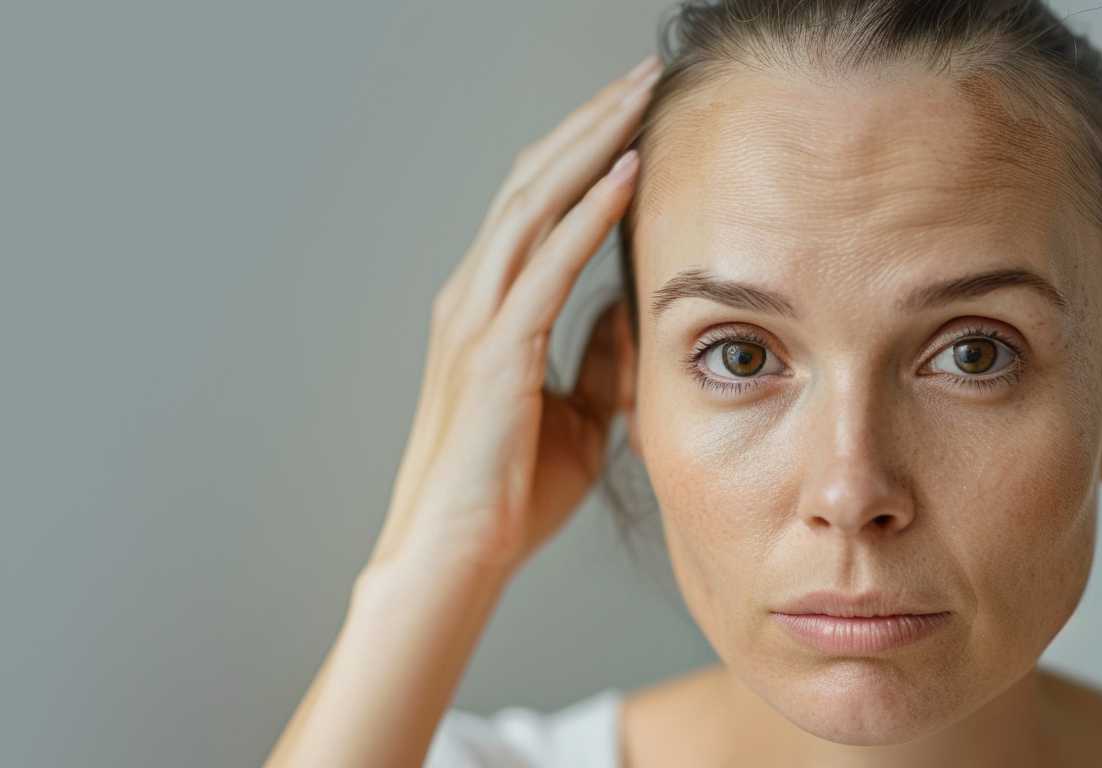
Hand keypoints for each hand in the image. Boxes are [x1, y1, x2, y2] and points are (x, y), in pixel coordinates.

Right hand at [366, 54, 659, 575]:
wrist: (458, 554)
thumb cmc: (510, 490)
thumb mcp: (577, 413)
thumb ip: (599, 359)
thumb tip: (633, 316)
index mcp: (490, 304)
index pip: (538, 201)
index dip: (584, 147)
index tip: (637, 108)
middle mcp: (474, 294)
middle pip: (535, 180)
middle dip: (591, 120)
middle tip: (643, 73)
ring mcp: (477, 317)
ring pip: (535, 203)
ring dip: (591, 143)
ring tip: (640, 96)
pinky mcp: (493, 351)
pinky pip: (546, 264)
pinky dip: (586, 213)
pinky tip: (627, 173)